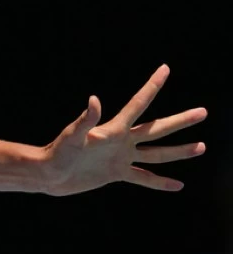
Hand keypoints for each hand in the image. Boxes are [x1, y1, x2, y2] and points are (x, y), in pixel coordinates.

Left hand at [41, 65, 206, 195]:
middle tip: (203, 112)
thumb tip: (94, 99)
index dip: (151, 86)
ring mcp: (121, 157)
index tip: (165, 69)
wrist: (49, 174)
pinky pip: (143, 178)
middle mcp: (122, 141)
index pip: (138, 104)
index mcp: (113, 129)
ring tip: (201, 147)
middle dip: (180, 121)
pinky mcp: (117, 174)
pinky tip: (178, 185)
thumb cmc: (58, 152)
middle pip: (157, 128)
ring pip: (157, 153)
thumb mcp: (72, 136)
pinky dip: (159, 182)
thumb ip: (85, 119)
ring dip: (179, 151)